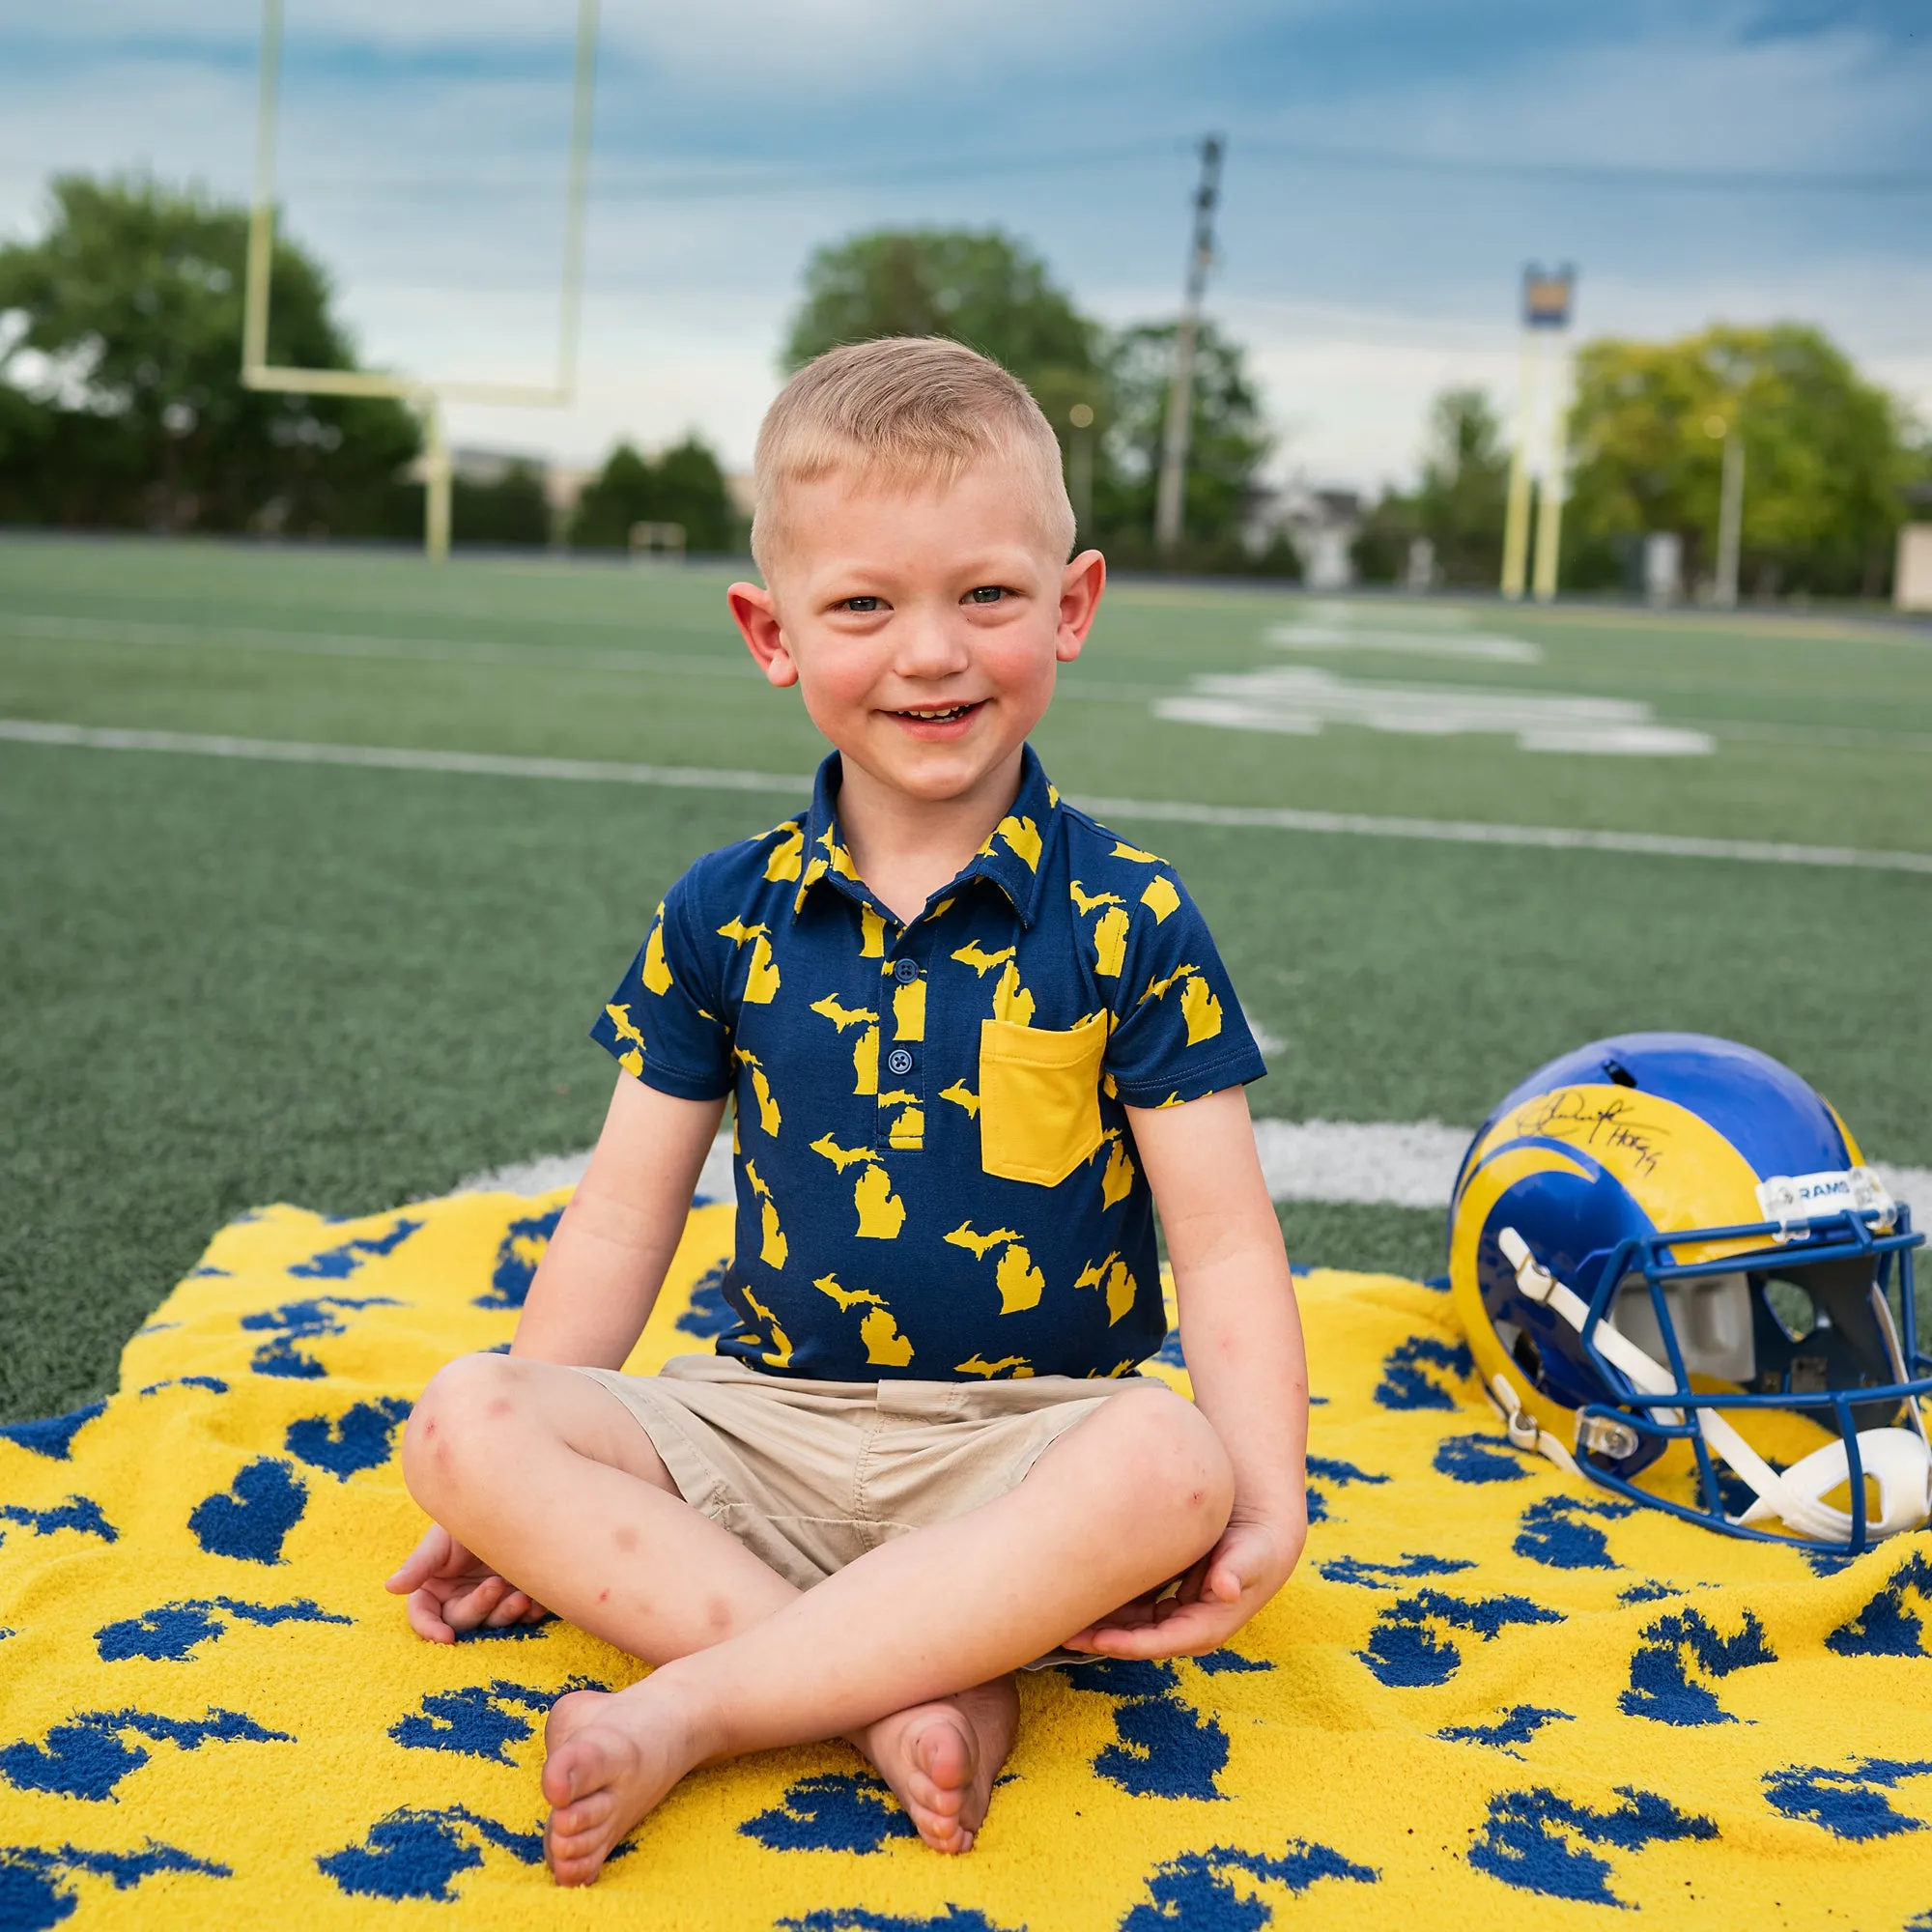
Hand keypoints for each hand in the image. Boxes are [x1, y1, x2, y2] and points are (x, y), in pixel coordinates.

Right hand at [385, 1523, 549, 1643]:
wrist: (510, 1500)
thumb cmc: (469, 1514)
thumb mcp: (443, 1536)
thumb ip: (420, 1563)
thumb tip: (390, 1587)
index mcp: (433, 1587)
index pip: (423, 1615)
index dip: (430, 1629)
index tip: (447, 1638)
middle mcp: (458, 1598)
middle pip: (462, 1620)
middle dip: (480, 1606)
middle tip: (497, 1584)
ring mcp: (489, 1601)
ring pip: (493, 1623)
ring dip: (507, 1612)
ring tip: (523, 1596)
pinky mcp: (516, 1598)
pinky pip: (524, 1617)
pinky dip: (531, 1611)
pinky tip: (540, 1601)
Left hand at [1062, 1517, 1298, 1659]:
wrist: (1261, 1523)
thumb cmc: (1259, 1541)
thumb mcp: (1255, 1552)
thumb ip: (1240, 1568)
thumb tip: (1226, 1587)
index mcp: (1208, 1625)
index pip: (1161, 1642)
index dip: (1128, 1644)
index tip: (1096, 1640)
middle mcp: (1188, 1624)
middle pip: (1139, 1639)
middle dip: (1103, 1639)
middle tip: (1063, 1634)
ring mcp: (1176, 1609)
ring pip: (1131, 1624)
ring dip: (1101, 1624)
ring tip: (1061, 1616)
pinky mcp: (1167, 1593)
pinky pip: (1133, 1604)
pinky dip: (1110, 1601)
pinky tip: (1082, 1589)